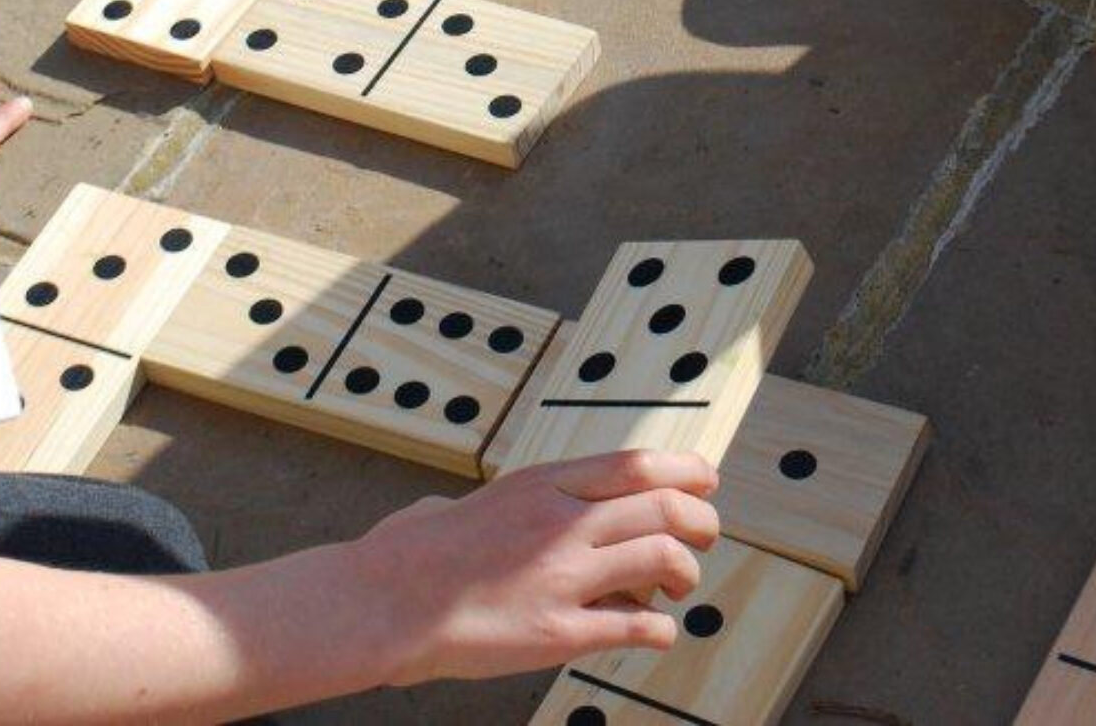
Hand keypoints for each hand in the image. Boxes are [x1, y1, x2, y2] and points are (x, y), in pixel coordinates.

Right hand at [350, 449, 718, 686]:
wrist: (388, 598)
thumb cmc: (422, 548)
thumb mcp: (482, 496)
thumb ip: (523, 497)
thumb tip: (528, 500)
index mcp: (544, 484)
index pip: (636, 464)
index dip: (686, 469)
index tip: (707, 479)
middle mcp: (561, 522)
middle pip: (664, 506)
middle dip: (701, 519)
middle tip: (706, 533)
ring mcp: (562, 577)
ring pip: (661, 560)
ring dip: (686, 573)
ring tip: (681, 585)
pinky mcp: (558, 632)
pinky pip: (634, 626)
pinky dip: (659, 629)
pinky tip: (656, 631)